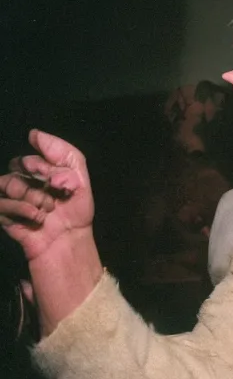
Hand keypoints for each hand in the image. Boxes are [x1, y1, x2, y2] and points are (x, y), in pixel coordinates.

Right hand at [1, 130, 93, 260]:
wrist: (69, 245)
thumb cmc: (75, 214)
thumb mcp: (79, 179)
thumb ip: (64, 153)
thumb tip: (34, 134)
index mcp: (41, 173)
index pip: (32, 157)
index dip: (44, 165)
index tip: (59, 181)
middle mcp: (24, 182)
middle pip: (17, 165)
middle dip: (38, 179)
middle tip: (54, 196)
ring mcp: (12, 199)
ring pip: (9, 182)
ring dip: (32, 196)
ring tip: (46, 210)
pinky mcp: (4, 216)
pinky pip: (2, 203)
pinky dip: (20, 208)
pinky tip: (36, 217)